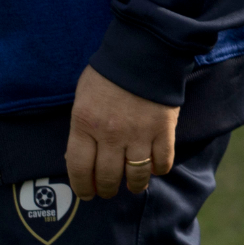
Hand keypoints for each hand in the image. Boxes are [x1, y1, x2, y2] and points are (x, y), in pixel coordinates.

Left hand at [65, 66, 178, 199]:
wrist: (145, 51)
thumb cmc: (109, 74)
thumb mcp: (83, 99)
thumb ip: (82, 128)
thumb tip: (83, 157)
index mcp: (85, 124)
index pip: (80, 169)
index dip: (82, 187)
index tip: (87, 193)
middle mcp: (111, 134)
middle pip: (108, 176)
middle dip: (107, 189)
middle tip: (109, 191)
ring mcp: (139, 133)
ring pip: (136, 174)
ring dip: (135, 185)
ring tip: (135, 187)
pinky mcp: (164, 128)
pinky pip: (163, 160)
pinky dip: (159, 169)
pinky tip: (155, 169)